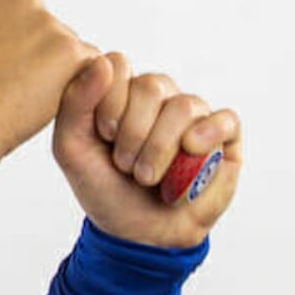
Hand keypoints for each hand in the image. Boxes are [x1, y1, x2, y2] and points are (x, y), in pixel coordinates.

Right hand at [0, 0, 99, 159]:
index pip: (12, 0)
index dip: (8, 29)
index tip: (3, 49)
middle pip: (42, 20)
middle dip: (35, 45)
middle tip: (15, 76)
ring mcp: (50, 24)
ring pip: (63, 45)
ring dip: (52, 67)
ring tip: (22, 94)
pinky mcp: (72, 51)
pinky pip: (85, 65)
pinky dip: (71, 83)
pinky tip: (43, 98)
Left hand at [53, 52, 242, 247]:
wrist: (135, 232)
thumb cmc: (102, 187)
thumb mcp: (71, 149)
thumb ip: (75, 104)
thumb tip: (103, 61)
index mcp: (120, 92)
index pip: (118, 65)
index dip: (110, 100)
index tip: (103, 135)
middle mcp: (157, 98)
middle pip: (152, 85)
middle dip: (134, 131)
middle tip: (124, 165)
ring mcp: (192, 115)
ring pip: (184, 106)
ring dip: (161, 147)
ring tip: (146, 177)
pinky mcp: (223, 136)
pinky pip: (224, 119)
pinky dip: (207, 135)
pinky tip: (191, 151)